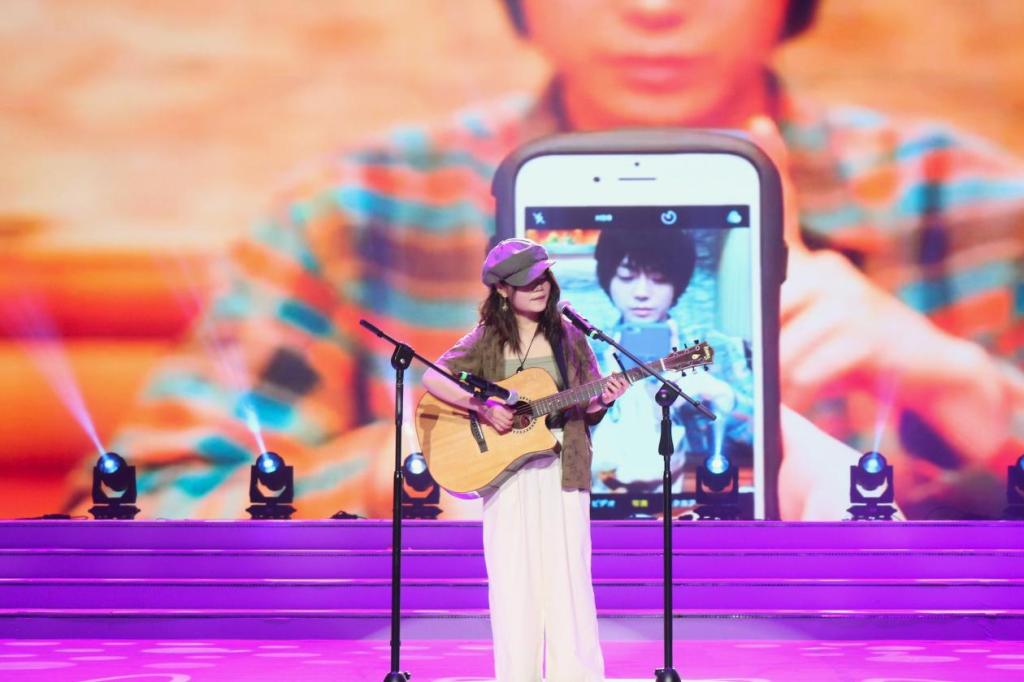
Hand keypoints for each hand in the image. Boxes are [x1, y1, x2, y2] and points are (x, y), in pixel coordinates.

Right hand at [477, 399, 514, 433]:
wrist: (483, 409)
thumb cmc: (491, 406)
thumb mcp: (500, 405)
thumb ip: (507, 408)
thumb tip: (514, 411)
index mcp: (499, 410)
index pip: (509, 416)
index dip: (512, 416)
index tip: (512, 415)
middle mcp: (497, 416)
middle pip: (508, 422)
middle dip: (511, 422)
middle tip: (512, 420)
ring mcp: (495, 421)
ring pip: (505, 426)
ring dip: (509, 426)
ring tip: (510, 424)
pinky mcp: (493, 424)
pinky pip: (500, 429)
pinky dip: (504, 429)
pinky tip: (505, 427)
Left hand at [593, 374, 629, 410]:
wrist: (607, 397)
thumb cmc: (612, 387)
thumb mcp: (614, 382)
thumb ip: (614, 376)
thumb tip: (613, 371)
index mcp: (624, 388)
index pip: (626, 384)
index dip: (623, 380)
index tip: (618, 378)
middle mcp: (621, 392)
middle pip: (619, 386)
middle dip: (613, 381)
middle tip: (609, 379)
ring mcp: (616, 395)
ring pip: (614, 389)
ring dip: (609, 385)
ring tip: (607, 383)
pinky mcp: (611, 398)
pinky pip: (608, 393)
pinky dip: (606, 390)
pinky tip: (605, 389)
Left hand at [747, 116, 1011, 462]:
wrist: (928, 370)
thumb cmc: (857, 351)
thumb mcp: (813, 330)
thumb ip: (780, 322)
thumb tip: (745, 342)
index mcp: (813, 269)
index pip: (785, 210)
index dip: (773, 164)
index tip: (758, 123)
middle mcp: (830, 271)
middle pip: (763, 309)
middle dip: (764, 351)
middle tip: (783, 369)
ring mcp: (851, 297)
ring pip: (782, 347)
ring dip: (785, 379)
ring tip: (809, 382)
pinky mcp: (869, 331)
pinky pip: (808, 369)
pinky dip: (806, 391)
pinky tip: (824, 389)